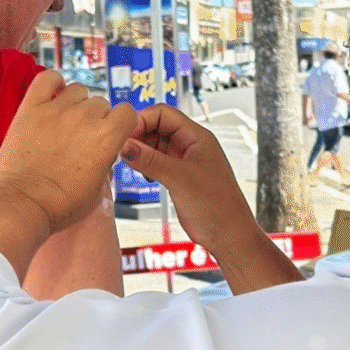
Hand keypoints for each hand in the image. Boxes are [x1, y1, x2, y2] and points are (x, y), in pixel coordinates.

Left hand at [0, 71, 136, 237]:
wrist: (23, 204)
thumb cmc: (59, 204)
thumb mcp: (98, 190)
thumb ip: (105, 162)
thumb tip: (102, 152)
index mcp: (107, 137)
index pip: (127, 112)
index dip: (121, 123)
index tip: (113, 131)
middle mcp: (85, 118)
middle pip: (101, 103)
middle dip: (96, 118)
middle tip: (83, 136)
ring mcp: (57, 110)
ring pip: (78, 90)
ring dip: (76, 102)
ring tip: (67, 120)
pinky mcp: (32, 108)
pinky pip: (47, 78)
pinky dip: (53, 82)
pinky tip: (53, 93)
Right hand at [119, 104, 256, 253]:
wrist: (228, 235)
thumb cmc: (218, 206)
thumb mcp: (180, 179)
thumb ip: (151, 160)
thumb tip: (126, 146)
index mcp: (197, 137)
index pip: (164, 114)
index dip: (142, 120)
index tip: (124, 134)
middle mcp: (190, 145)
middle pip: (157, 127)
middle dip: (138, 135)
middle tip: (120, 148)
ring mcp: (183, 161)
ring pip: (154, 145)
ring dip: (139, 150)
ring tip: (126, 161)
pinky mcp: (177, 177)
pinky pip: (155, 162)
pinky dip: (143, 164)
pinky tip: (139, 173)